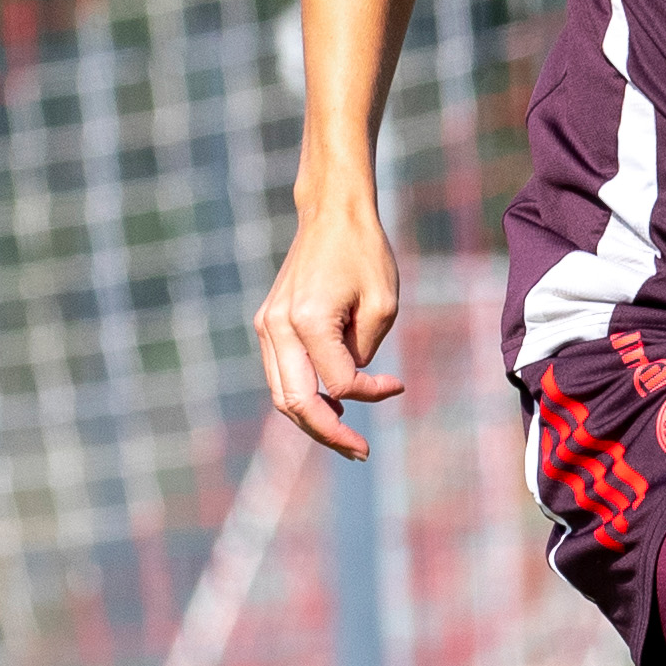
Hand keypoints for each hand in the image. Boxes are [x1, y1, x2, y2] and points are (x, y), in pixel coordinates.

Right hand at [253, 202, 406, 457]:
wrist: (331, 213)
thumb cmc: (363, 253)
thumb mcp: (383, 304)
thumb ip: (365, 352)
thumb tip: (349, 385)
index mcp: (307, 320)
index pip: (340, 382)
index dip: (372, 394)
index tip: (399, 384)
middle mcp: (277, 327)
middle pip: (297, 404)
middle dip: (330, 435)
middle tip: (361, 452)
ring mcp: (266, 326)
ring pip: (282, 395)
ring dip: (313, 422)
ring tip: (347, 438)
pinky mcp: (267, 324)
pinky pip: (281, 375)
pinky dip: (304, 397)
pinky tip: (332, 407)